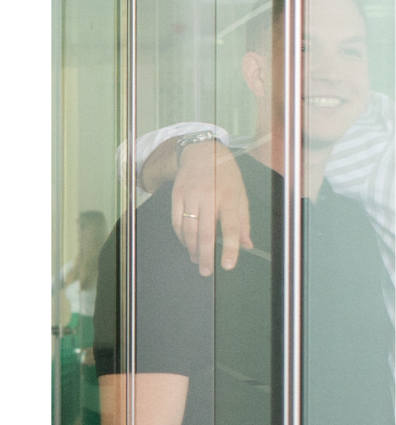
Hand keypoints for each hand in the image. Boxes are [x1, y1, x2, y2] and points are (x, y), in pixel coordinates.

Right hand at [169, 140, 251, 275]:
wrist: (202, 152)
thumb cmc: (225, 176)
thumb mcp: (241, 195)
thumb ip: (243, 221)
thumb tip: (247, 245)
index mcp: (230, 198)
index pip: (231, 228)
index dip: (230, 248)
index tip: (227, 266)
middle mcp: (210, 197)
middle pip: (205, 233)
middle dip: (205, 256)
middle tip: (205, 271)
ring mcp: (191, 196)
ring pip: (188, 229)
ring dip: (191, 248)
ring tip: (196, 259)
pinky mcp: (177, 195)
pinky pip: (176, 221)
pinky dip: (181, 236)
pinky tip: (187, 244)